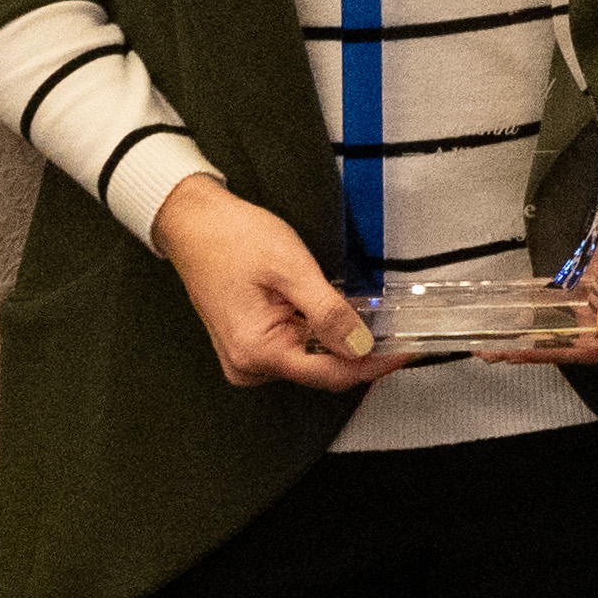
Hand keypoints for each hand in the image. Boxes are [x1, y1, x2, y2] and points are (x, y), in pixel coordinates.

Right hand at [149, 178, 399, 392]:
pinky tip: (326, 311)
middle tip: (389, 324)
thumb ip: (329, 314)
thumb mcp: (292, 269)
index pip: (330, 374)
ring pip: (310, 360)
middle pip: (321, 371)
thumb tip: (362, 347)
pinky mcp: (249, 346)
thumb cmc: (233, 238)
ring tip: (352, 306)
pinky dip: (316, 333)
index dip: (372, 364)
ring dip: (336, 339)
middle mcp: (248, 365)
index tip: (405, 352)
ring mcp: (246, 358)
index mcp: (256, 351)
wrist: (193, 222)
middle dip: (356, 349)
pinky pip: (294, 348)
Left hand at [523, 135, 597, 363]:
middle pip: (588, 342)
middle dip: (546, 345)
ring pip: (577, 328)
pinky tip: (524, 319)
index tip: (527, 352)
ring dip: (542, 333)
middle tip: (504, 350)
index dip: (563, 350)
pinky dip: (550, 313)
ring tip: (504, 342)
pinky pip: (574, 307)